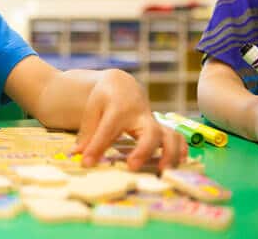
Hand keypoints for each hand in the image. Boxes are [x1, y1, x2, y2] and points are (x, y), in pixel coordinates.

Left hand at [73, 69, 187, 170]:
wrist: (122, 85)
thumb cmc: (104, 99)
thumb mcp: (92, 110)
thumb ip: (87, 133)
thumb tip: (76, 155)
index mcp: (118, 109)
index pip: (107, 130)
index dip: (97, 148)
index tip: (87, 163)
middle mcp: (140, 115)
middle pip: (149, 133)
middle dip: (143, 151)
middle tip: (132, 167)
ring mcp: (153, 121)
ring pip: (170, 136)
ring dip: (170, 154)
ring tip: (163, 171)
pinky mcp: (161, 127)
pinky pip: (177, 137)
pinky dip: (181, 149)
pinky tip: (179, 162)